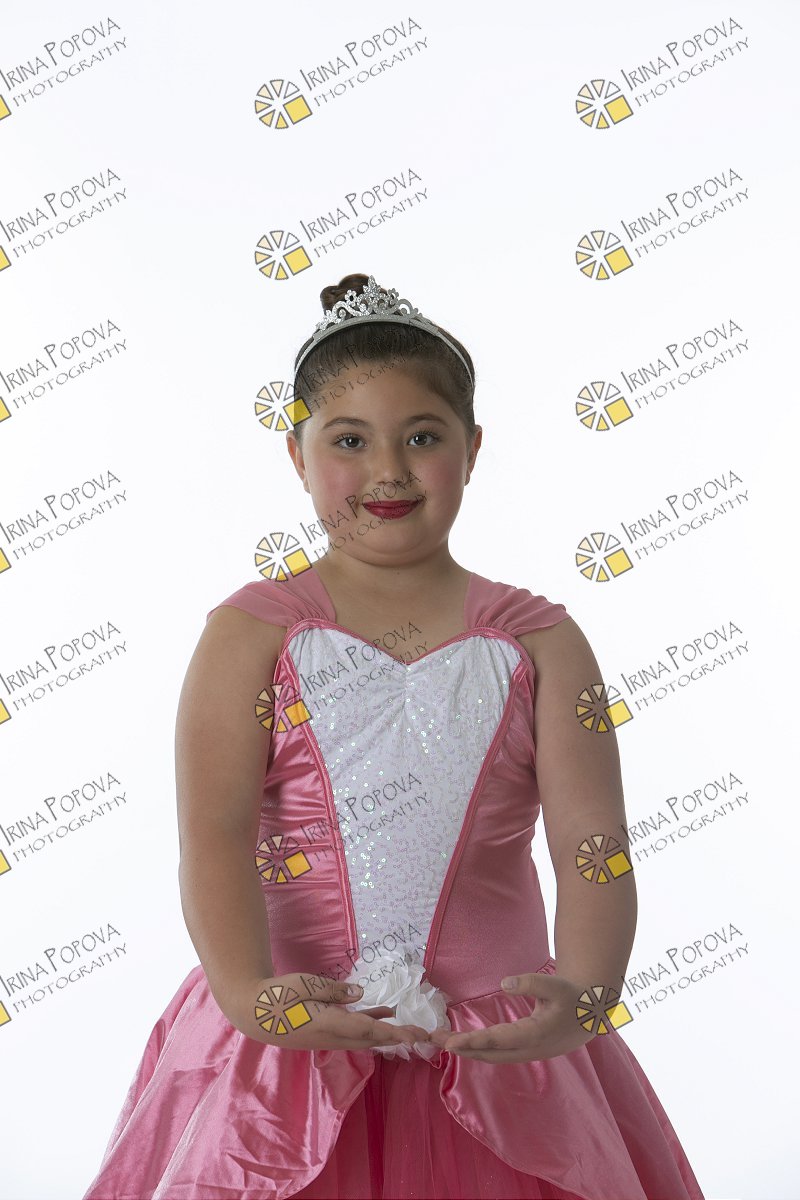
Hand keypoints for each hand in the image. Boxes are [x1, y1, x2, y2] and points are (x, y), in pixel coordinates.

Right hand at [250, 971, 433, 1052]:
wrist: (252, 1011)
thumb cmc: (278, 995)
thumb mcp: (306, 985)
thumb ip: (334, 991)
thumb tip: (360, 994)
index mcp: (329, 1024)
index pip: (368, 1030)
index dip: (394, 1032)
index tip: (415, 1036)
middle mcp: (331, 1035)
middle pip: (371, 1038)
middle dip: (397, 1036)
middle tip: (423, 1034)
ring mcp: (326, 1037)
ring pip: (363, 1036)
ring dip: (385, 1030)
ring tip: (406, 1023)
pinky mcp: (322, 1032)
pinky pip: (351, 1031)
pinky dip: (368, 1023)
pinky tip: (379, 1012)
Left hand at [427, 972, 597, 1062]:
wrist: (590, 1015)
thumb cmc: (572, 997)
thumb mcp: (555, 985)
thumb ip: (531, 983)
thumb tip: (505, 983)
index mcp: (534, 1034)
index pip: (497, 1040)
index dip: (473, 1042)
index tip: (450, 1043)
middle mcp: (528, 1049)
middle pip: (489, 1053)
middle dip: (461, 1048)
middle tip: (434, 1039)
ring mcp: (527, 1054)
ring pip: (492, 1056)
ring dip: (468, 1051)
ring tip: (443, 1041)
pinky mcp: (526, 1052)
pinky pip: (498, 1055)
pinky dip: (480, 1050)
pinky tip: (467, 1044)